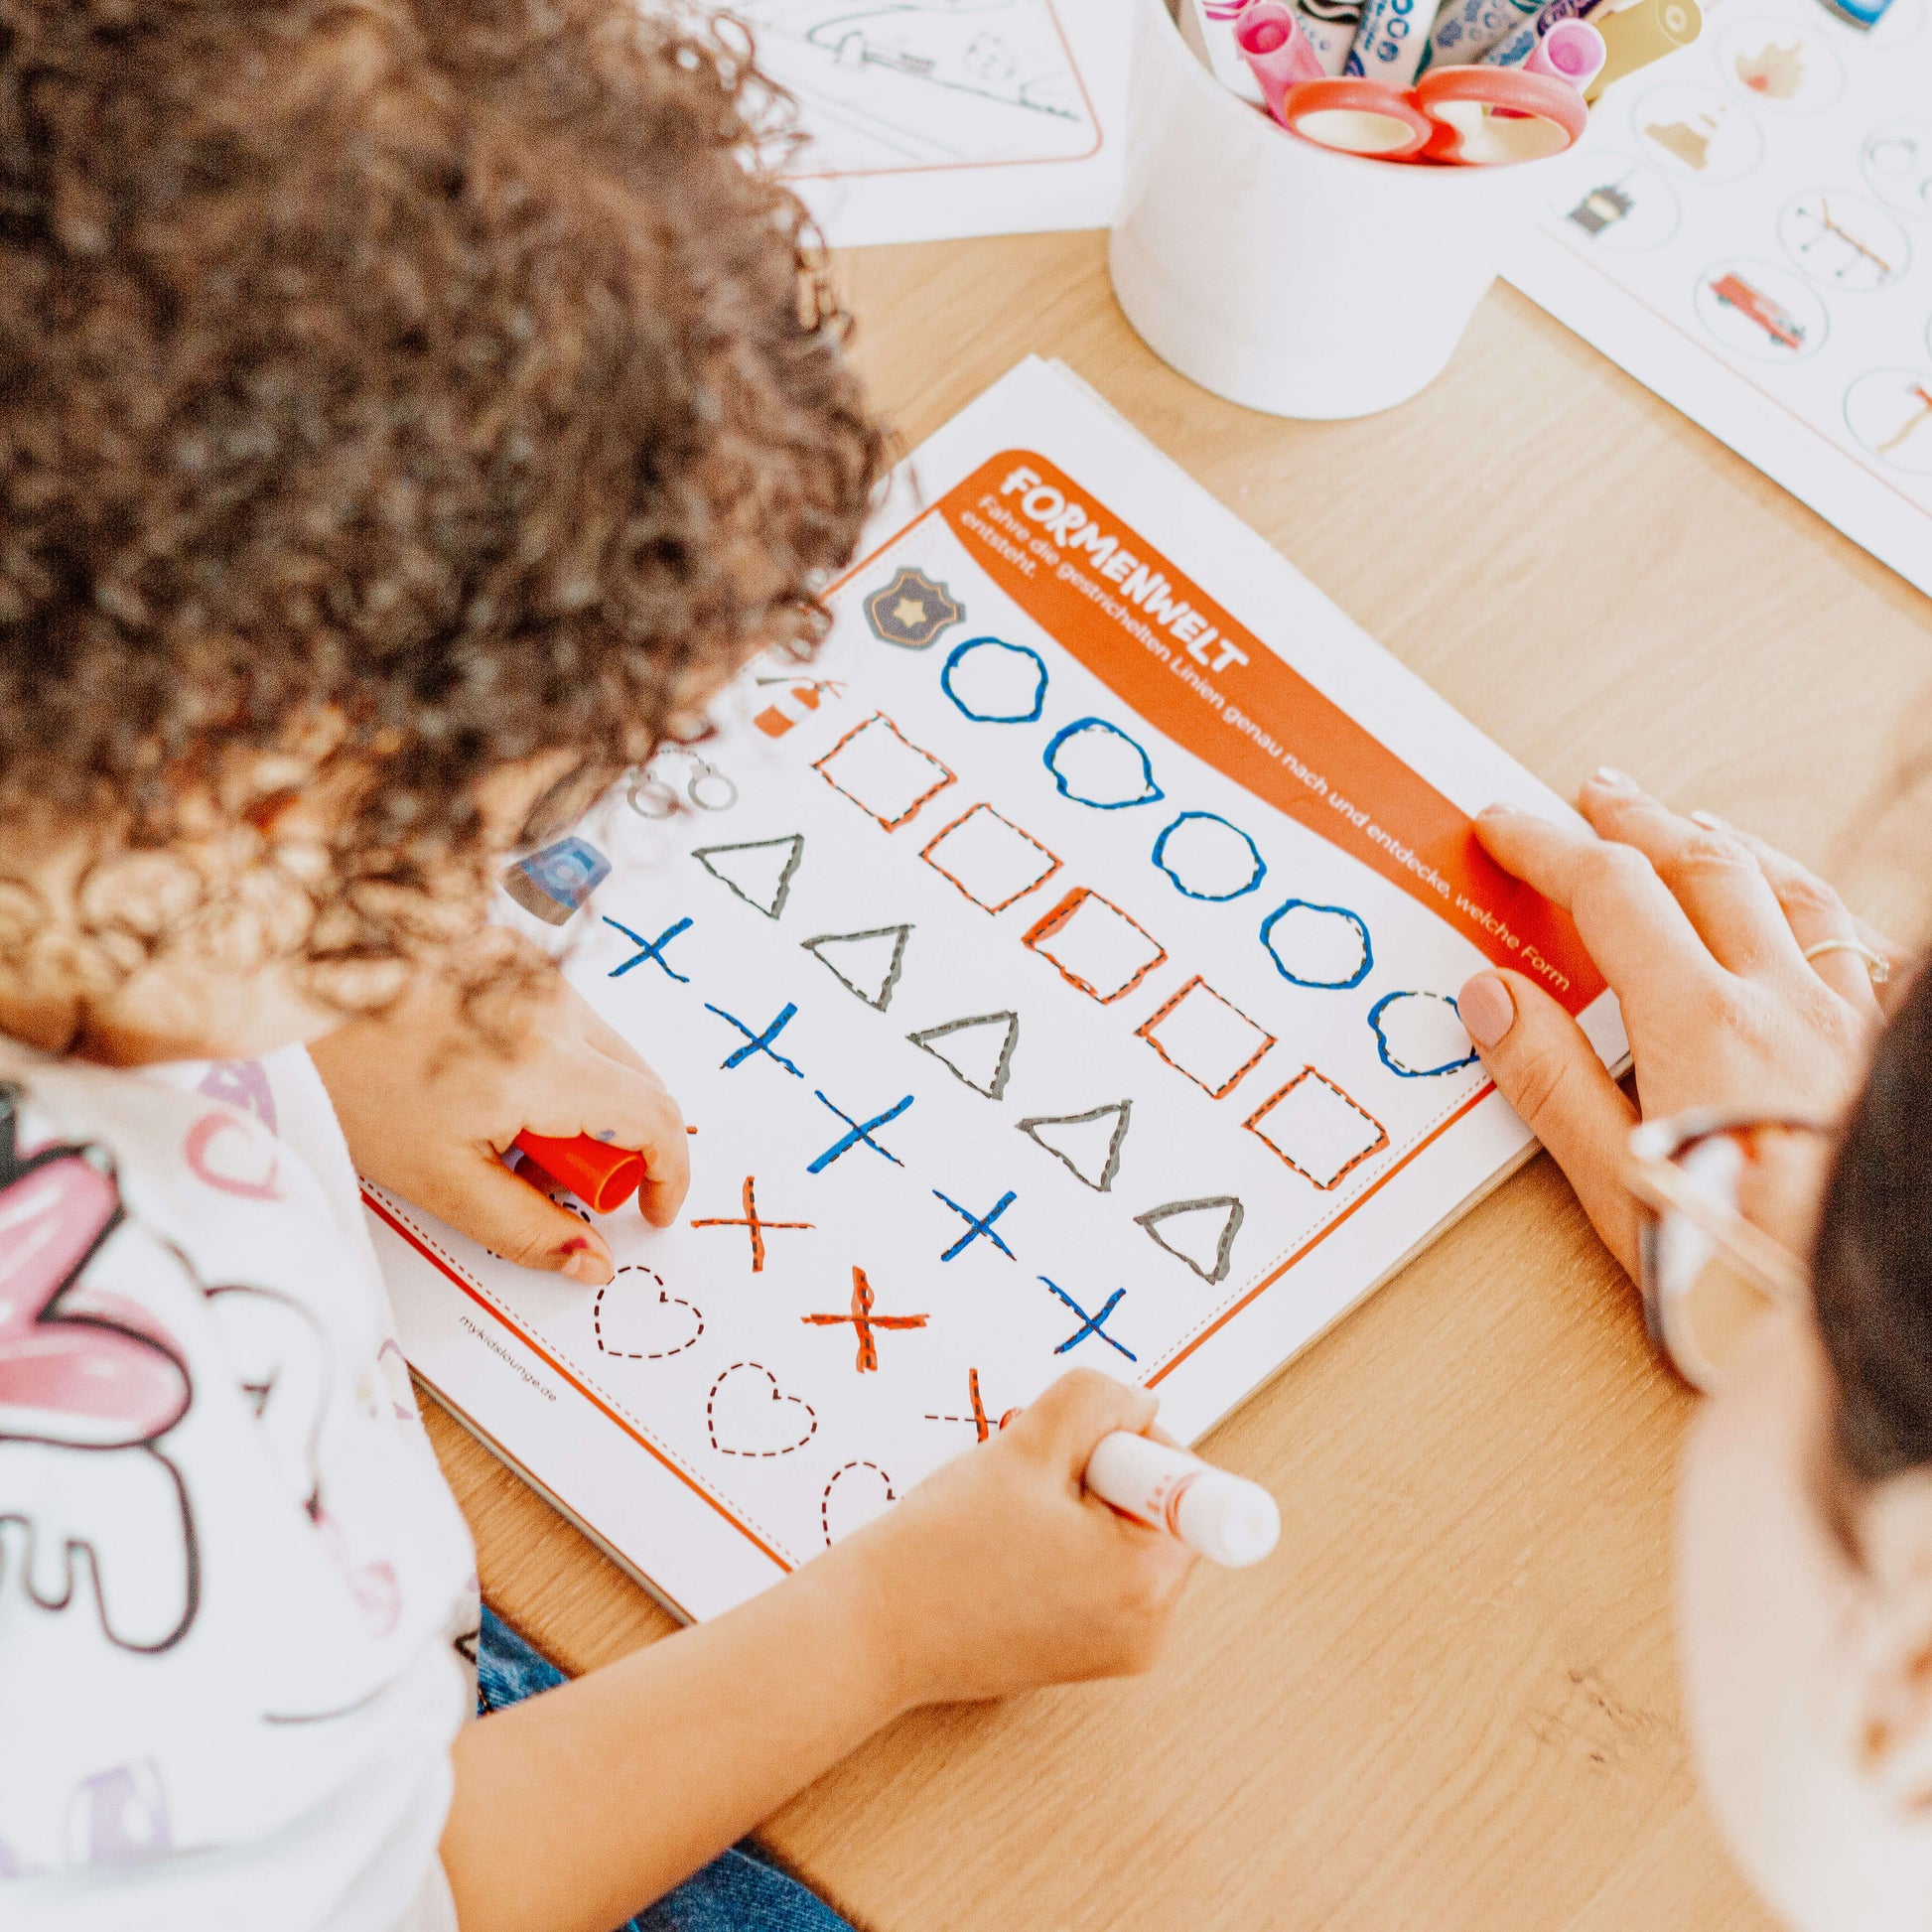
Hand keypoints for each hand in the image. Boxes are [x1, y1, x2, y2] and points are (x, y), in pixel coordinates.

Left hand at [309, 961, 687, 1283]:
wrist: (290, 987)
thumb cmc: (353, 1078)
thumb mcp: (440, 1179)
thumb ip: (527, 1229)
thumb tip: (593, 1263)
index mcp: (549, 1064)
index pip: (657, 1119)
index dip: (669, 1174)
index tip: (651, 1211)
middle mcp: (558, 1006)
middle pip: (638, 1085)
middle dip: (616, 1148)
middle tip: (553, 1181)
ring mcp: (539, 973)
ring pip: (602, 1054)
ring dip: (582, 1107)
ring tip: (501, 1132)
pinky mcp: (515, 956)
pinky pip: (566, 1022)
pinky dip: (552, 1067)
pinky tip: (485, 1086)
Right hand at [841, 1369, 1197, 1708]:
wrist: (870, 1631)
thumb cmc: (940, 1550)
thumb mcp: (1026, 1446)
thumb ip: (1097, 1403)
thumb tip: (1140, 1405)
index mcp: (1146, 1581)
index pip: (1189, 1481)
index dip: (1129, 1446)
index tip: (1076, 1459)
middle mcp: (1149, 1627)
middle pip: (1157, 1506)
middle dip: (1097, 1475)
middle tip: (1030, 1485)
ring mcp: (1120, 1648)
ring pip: (1123, 1533)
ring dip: (1076, 1505)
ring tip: (1012, 1520)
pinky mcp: (1087, 1652)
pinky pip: (1101, 1571)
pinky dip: (1064, 1543)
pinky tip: (1008, 1548)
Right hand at [1458, 767, 1898, 1276]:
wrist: (1865, 1306)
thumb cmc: (1746, 1265)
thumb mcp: (1617, 1183)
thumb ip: (1551, 1081)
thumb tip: (1491, 996)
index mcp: (1701, 1022)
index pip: (1610, 893)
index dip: (1548, 846)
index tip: (1504, 825)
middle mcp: (1783, 1000)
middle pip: (1702, 869)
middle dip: (1636, 822)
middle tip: (1590, 796)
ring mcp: (1847, 1023)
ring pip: (1793, 893)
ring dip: (1729, 848)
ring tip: (1692, 828)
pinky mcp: (1882, 1056)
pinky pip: (1854, 948)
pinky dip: (1811, 908)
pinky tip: (1805, 917)